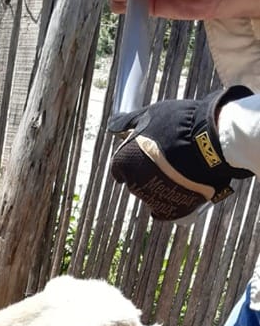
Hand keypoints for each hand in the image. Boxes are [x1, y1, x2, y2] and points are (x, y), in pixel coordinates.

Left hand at [110, 87, 252, 219]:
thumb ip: (128, 122)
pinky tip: (185, 185)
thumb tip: (114, 123)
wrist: (212, 142)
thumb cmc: (179, 124)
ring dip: (162, 183)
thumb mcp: (150, 114)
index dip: (133, 157)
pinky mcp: (172, 211)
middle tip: (169, 155)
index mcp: (123, 164)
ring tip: (182, 167)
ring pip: (152, 193)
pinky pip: (168, 208)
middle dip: (148, 170)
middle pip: (136, 179)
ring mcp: (152, 200)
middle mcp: (133, 185)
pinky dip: (174, 199)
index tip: (146, 151)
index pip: (119, 167)